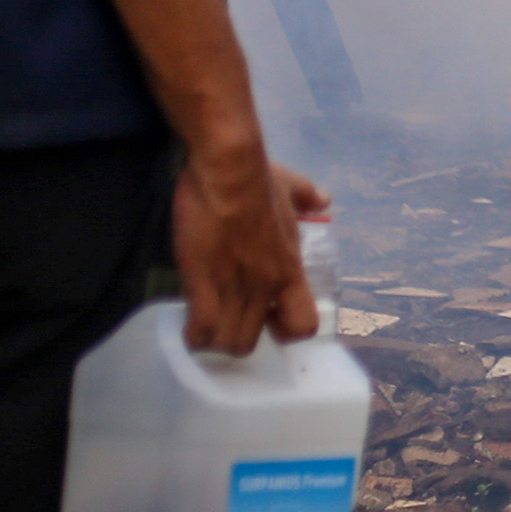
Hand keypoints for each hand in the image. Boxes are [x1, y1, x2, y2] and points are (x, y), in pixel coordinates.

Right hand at [175, 143, 330, 353]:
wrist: (230, 168)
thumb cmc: (257, 178)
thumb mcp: (292, 187)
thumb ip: (307, 197)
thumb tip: (323, 199)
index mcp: (290, 267)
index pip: (304, 324)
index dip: (283, 330)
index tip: (266, 318)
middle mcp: (267, 284)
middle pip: (253, 343)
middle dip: (234, 339)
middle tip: (222, 320)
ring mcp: (236, 285)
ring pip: (228, 342)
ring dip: (212, 341)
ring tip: (202, 324)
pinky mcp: (203, 280)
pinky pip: (202, 328)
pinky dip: (193, 334)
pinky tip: (187, 322)